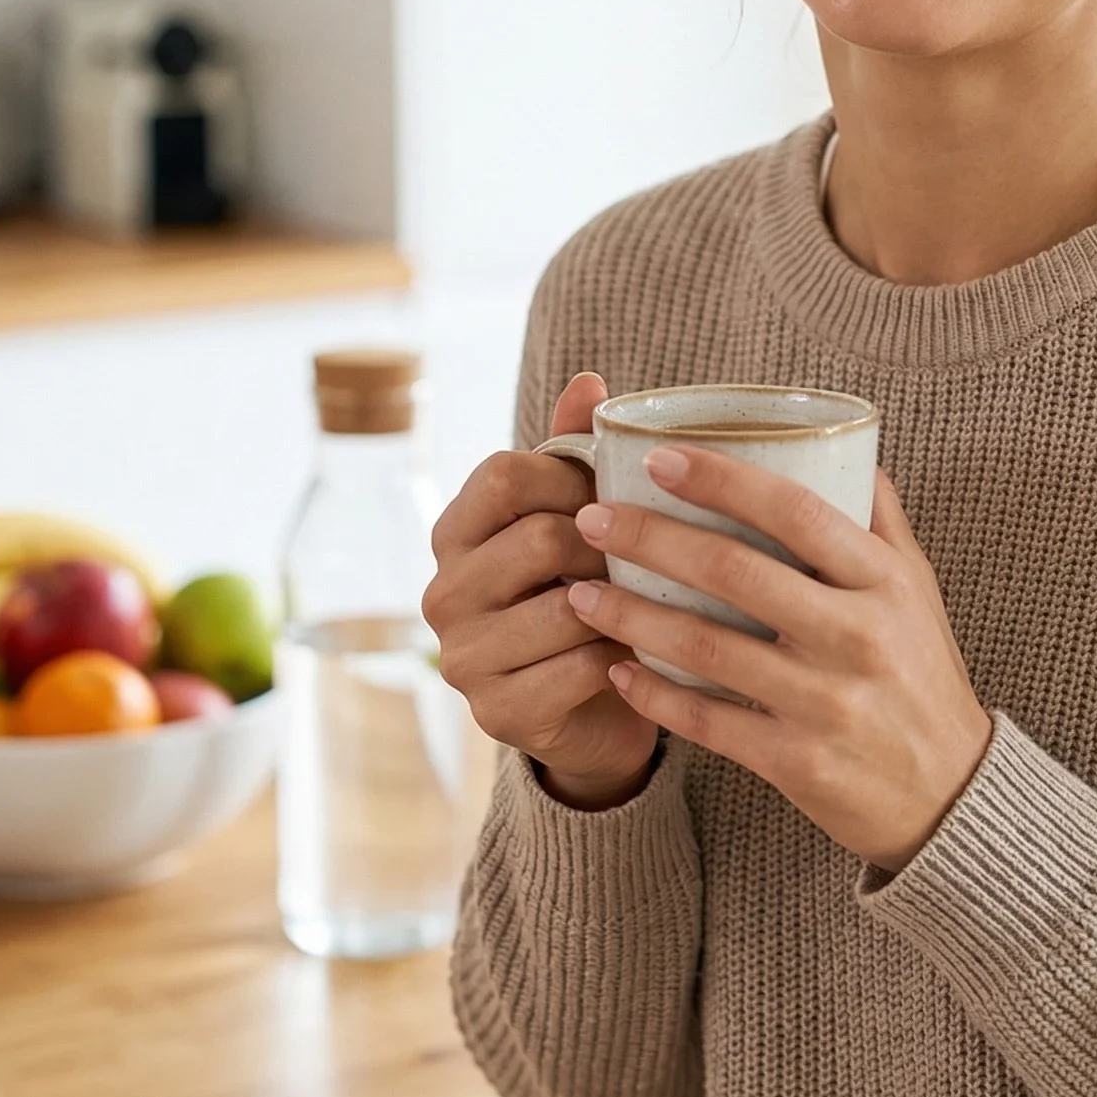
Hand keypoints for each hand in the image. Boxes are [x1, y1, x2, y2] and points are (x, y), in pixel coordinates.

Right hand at [424, 373, 660, 807]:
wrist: (594, 701)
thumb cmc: (585, 586)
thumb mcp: (578, 514)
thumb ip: (576, 448)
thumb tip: (590, 381)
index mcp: (457, 530)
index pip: (504, 475)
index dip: (572, 478)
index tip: (615, 494)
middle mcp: (443, 592)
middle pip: (540, 538)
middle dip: (610, 545)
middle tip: (647, 556)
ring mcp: (463, 658)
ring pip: (564, 609)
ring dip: (623, 605)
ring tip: (652, 602)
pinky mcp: (497, 714)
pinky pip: (576, 670)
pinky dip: (621, 658)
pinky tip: (639, 652)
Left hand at [568, 446, 992, 871]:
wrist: (952, 793)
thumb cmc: (923, 673)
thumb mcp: (918, 588)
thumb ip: (880, 517)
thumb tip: (843, 441)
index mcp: (883, 580)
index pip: (795, 509)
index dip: (722, 480)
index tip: (659, 457)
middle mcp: (856, 634)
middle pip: (734, 572)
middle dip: (649, 538)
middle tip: (591, 518)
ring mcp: (825, 702)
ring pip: (706, 648)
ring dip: (631, 616)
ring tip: (579, 592)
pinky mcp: (798, 761)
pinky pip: (707, 722)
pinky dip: (654, 694)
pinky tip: (616, 670)